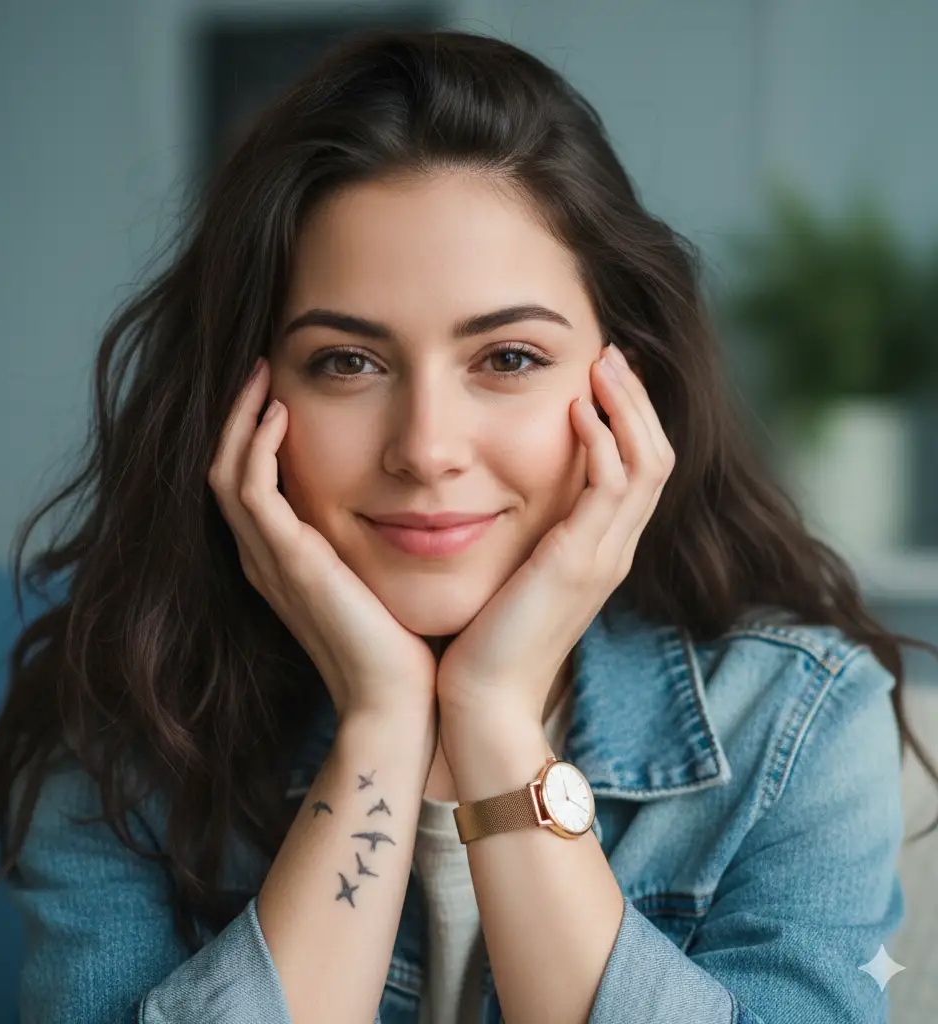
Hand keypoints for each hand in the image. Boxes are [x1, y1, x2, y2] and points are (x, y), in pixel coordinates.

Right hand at [208, 358, 438, 722]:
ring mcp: (269, 561)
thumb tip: (404, 498)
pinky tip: (280, 412)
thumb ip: (370, 539)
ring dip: (240, 418)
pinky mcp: (288, 562)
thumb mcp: (378, 576)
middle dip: (239, 415)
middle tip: (258, 366)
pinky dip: (257, 446)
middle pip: (226, 468)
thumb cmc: (400, 643)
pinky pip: (252, 490)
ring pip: (228, 471)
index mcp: (282, 559)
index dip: (253, 432)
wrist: (399, 702)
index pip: (247, 481)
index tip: (278, 388)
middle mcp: (264, 557)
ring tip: (261, 373)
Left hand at [435, 343, 673, 725]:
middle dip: (637, 400)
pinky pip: (611, 488)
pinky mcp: (579, 563)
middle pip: (655, 456)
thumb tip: (500, 494)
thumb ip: (525, 535)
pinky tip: (576, 409)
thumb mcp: (514, 574)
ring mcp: (604, 557)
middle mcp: (614, 550)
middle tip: (613, 353)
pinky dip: (603, 442)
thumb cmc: (485, 639)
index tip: (603, 376)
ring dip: (627, 407)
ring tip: (603, 363)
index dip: (630, 419)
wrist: (483, 701)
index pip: (638, 469)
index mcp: (600, 550)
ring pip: (646, 463)